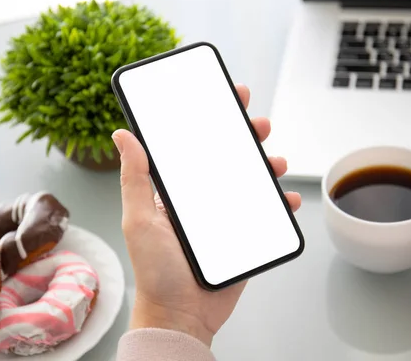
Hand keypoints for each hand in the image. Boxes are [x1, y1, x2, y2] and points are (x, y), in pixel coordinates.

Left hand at [112, 84, 300, 345]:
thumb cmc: (155, 270)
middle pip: (229, 157)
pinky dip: (282, 203)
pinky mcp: (244, 235)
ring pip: (252, 180)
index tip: (228, 96)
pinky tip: (288, 198)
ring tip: (276, 161)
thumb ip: (134, 178)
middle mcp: (202, 198)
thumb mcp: (139, 219)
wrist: (181, 314)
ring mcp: (225, 216)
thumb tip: (122, 135)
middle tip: (258, 125)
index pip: (196, 145)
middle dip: (247, 136)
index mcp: (178, 190)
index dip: (213, 118)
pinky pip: (269, 213)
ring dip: (268, 165)